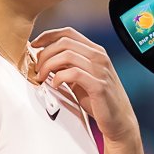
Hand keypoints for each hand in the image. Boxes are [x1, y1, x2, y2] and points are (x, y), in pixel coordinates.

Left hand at [31, 27, 137, 142]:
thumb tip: (45, 58)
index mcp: (96, 51)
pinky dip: (59, 77)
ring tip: (42, 77)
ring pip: (67, 55)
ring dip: (48, 65)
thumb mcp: (82, 78)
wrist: (119, 121)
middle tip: (36, 68)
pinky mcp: (99, 86)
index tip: (34, 45)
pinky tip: (56, 85)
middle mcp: (100, 57)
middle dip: (44, 53)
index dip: (48, 36)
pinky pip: (73, 73)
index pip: (69, 33)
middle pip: (64, 42)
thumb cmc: (99, 101)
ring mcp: (101, 70)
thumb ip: (68, 66)